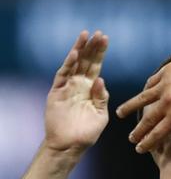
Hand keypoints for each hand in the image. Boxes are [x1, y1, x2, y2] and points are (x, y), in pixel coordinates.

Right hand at [44, 30, 108, 151]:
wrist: (71, 145)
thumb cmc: (87, 132)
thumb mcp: (100, 115)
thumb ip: (102, 98)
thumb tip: (101, 80)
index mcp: (91, 89)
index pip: (96, 66)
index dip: (100, 53)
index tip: (105, 39)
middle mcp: (79, 85)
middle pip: (86, 61)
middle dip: (92, 47)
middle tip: (99, 33)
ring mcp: (67, 87)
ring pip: (74, 64)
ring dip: (80, 49)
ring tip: (85, 35)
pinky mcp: (57, 91)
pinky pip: (63, 75)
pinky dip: (68, 64)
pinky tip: (75, 53)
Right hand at [116, 44, 170, 152]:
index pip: (159, 132)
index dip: (148, 142)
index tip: (139, 149)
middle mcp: (168, 101)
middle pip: (148, 119)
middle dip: (138, 131)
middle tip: (131, 139)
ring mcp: (165, 85)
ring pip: (142, 99)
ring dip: (129, 107)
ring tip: (119, 114)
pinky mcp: (165, 72)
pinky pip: (151, 83)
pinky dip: (146, 90)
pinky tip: (141, 94)